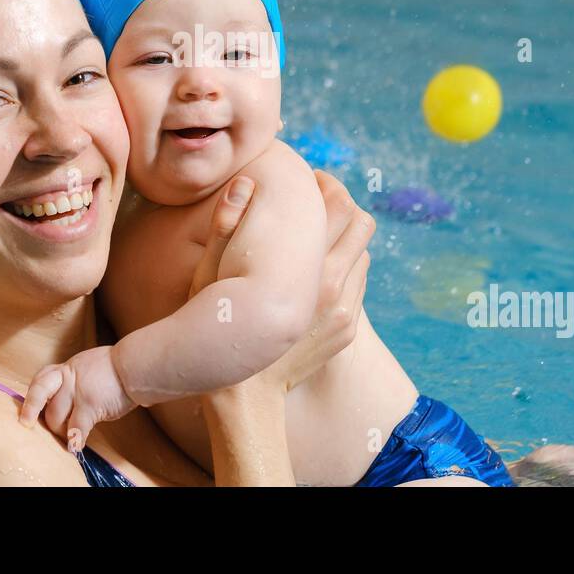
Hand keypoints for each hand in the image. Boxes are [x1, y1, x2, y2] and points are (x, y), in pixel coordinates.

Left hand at [19, 345, 135, 452]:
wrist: (135, 365)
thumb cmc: (118, 369)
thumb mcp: (90, 365)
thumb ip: (76, 378)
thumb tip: (68, 398)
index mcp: (69, 368)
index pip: (42, 377)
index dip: (32, 393)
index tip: (27, 408)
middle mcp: (69, 376)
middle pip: (39, 393)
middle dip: (32, 411)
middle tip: (28, 424)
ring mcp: (78, 390)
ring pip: (56, 416)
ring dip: (60, 431)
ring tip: (69, 437)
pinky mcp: (89, 404)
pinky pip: (76, 427)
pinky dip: (75, 440)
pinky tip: (77, 447)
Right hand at [189, 170, 372, 395]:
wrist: (243, 393)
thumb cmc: (219, 326)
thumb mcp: (210, 275)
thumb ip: (226, 226)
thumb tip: (243, 184)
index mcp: (306, 268)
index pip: (339, 207)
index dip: (329, 185)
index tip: (313, 180)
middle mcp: (334, 287)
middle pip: (362, 226)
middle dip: (345, 206)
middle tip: (320, 200)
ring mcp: (345, 311)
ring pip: (363, 255)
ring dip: (345, 240)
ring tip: (317, 237)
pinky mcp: (347, 330)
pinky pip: (358, 285)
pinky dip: (344, 269)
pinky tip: (317, 272)